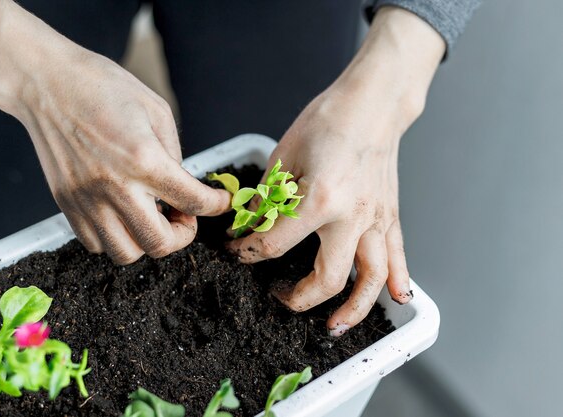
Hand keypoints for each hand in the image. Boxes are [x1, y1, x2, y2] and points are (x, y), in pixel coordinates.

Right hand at [19, 51, 229, 263]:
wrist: (46, 83)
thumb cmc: (102, 88)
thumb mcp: (156, 111)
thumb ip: (174, 155)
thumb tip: (182, 188)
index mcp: (144, 159)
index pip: (193, 202)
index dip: (216, 205)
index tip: (220, 201)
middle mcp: (115, 187)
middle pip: (159, 244)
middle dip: (182, 235)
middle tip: (182, 214)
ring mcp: (87, 200)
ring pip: (126, 254)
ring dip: (147, 241)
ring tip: (151, 216)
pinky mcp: (66, 204)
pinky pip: (96, 244)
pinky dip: (116, 237)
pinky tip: (122, 214)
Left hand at [229, 7, 444, 335]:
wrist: (370, 104)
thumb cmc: (327, 121)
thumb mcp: (283, 157)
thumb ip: (267, 199)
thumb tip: (251, 225)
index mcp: (319, 199)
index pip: (274, 244)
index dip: (247, 251)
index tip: (237, 249)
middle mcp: (351, 216)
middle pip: (328, 278)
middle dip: (299, 297)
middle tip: (280, 297)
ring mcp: (375, 219)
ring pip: (371, 279)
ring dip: (354, 309)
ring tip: (336, 327)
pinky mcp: (390, 216)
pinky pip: (398, 256)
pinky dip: (399, 282)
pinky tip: (399, 299)